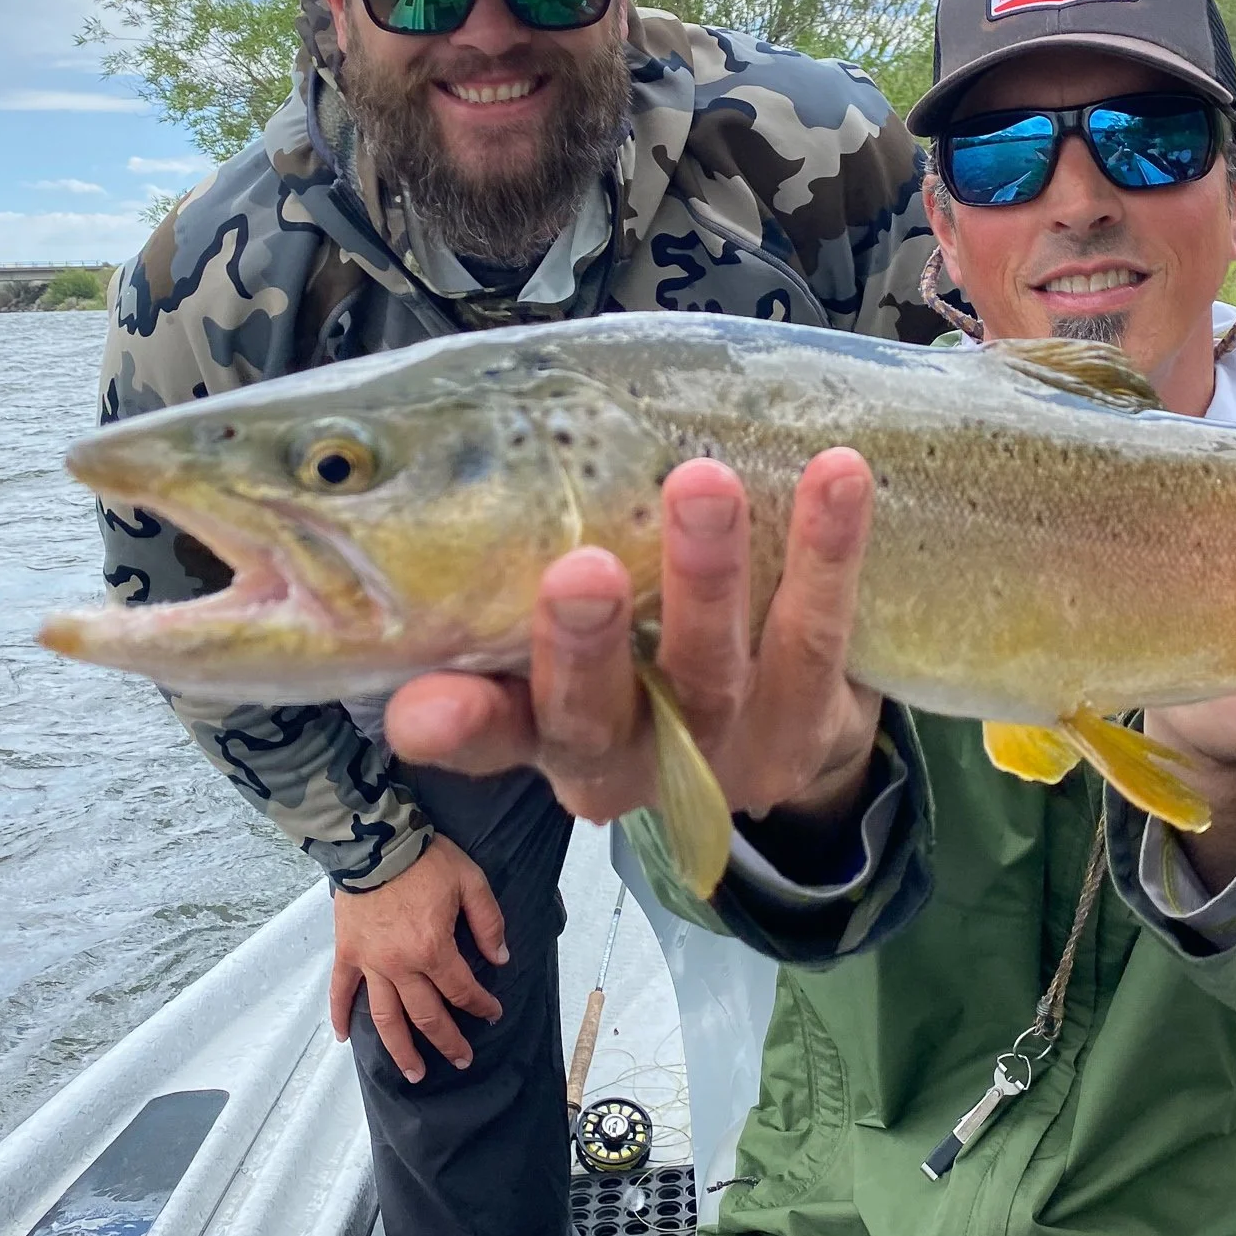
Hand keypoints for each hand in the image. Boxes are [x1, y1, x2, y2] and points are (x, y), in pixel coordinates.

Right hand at [329, 833, 509, 1081]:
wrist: (376, 841)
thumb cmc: (427, 859)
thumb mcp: (471, 881)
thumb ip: (488, 922)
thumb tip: (500, 957)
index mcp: (434, 949)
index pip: (462, 990)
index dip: (481, 1005)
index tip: (493, 1014)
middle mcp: (401, 965)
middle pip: (427, 1015)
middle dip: (448, 1042)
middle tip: (461, 1061)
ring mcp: (371, 963)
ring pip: (386, 1017)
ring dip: (401, 1049)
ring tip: (414, 1073)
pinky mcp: (347, 953)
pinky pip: (341, 990)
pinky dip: (339, 1015)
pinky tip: (342, 1038)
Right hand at [385, 448, 885, 837]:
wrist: (781, 722)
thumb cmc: (642, 657)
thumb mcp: (559, 647)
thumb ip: (492, 609)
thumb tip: (401, 540)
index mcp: (551, 740)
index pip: (491, 740)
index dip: (459, 728)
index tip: (424, 709)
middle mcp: (633, 759)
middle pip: (600, 714)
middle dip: (587, 645)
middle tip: (581, 568)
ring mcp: (726, 748)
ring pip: (714, 666)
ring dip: (708, 575)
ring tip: (704, 483)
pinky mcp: (810, 722)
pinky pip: (819, 633)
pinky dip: (827, 551)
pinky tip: (835, 476)